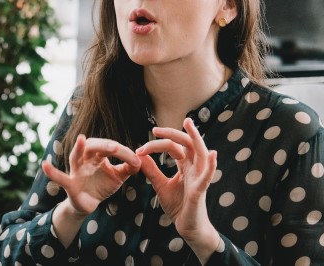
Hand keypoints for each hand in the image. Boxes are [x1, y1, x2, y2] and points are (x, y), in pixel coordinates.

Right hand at [42, 135, 140, 216]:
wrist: (89, 204)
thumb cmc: (102, 185)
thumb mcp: (118, 176)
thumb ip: (129, 167)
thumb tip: (141, 160)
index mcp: (98, 155)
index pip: (110, 148)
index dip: (123, 153)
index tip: (136, 161)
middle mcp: (85, 159)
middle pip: (92, 146)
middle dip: (103, 145)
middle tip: (115, 147)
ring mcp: (75, 170)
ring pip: (75, 156)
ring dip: (78, 148)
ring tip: (81, 140)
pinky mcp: (69, 184)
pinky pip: (60, 177)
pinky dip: (52, 172)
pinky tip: (44, 166)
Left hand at [135, 118, 219, 260]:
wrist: (187, 227)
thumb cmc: (178, 206)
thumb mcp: (160, 185)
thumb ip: (152, 171)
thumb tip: (140, 155)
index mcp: (185, 166)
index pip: (173, 147)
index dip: (156, 144)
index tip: (139, 149)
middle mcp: (194, 168)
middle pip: (187, 144)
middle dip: (173, 133)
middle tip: (155, 129)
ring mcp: (199, 178)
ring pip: (201, 153)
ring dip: (196, 138)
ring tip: (189, 125)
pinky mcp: (201, 191)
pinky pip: (208, 176)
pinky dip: (211, 165)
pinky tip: (212, 154)